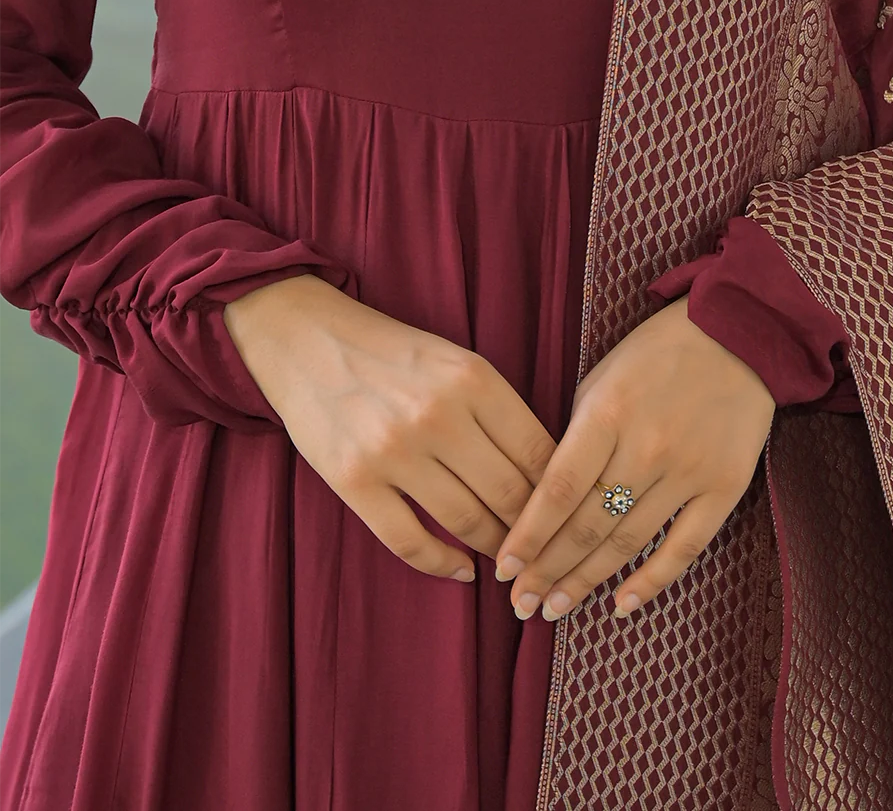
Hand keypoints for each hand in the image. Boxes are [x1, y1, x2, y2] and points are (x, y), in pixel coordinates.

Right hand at [223, 274, 556, 582]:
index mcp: (473, 378)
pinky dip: (442, 565)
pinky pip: (410, 542)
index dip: (561, 493)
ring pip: (467, 522)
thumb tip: (544, 473)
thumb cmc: (391, 352)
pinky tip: (461, 569)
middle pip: (510, 494)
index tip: (568, 515)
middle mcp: (438, 416)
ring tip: (509, 563)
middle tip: (545, 550)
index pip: (539, 452)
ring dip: (495, 550)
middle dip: (534, 531)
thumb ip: (497, 408)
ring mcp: (394, 451)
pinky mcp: (354, 481)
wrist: (307, 339)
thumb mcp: (455, 360)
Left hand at [492, 292, 775, 620]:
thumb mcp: (600, 379)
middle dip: (548, 570)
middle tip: (522, 605)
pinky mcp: (724, 487)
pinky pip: (684, 547)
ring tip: (555, 609)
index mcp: (606, 415)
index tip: (504, 569)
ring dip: (587, 581)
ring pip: (628, 541)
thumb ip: (575, 437)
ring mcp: (687, 471)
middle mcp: (645, 447)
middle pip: (587, 524)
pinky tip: (621, 606)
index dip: (528, 536)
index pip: (557, 490)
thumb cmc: (654, 355)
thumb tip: (545, 497)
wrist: (738, 334)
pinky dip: (651, 581)